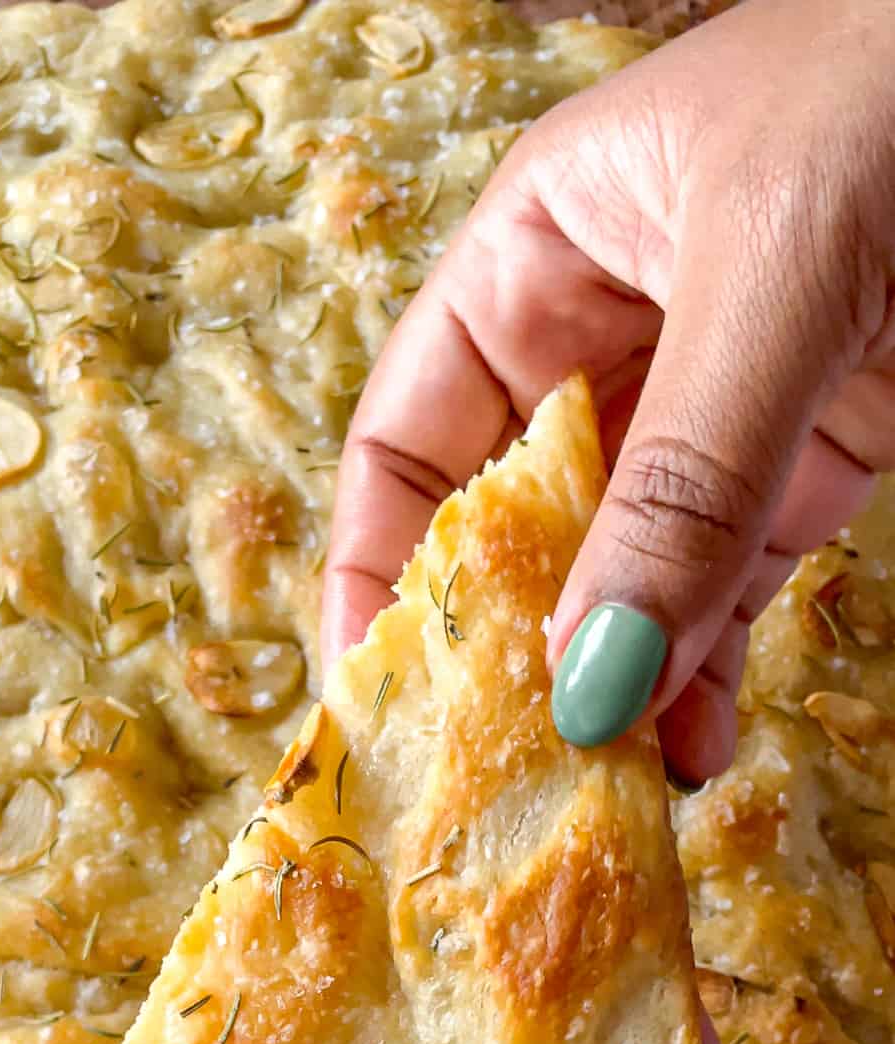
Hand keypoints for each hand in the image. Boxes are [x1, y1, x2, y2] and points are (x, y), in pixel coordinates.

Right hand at [324, 0, 894, 785]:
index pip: (408, 446)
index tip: (372, 693)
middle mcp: (602, 345)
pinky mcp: (808, 458)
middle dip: (504, 656)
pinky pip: (731, 585)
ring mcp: (709, 409)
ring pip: (625, 577)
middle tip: (500, 777)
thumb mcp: (766, 274)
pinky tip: (690, 747)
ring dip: (611, 685)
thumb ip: (681, 483)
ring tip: (600, 789)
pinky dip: (708, 670)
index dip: (375, 571)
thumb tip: (589, 679)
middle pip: (512, 534)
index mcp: (534, 262)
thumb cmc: (892, 84)